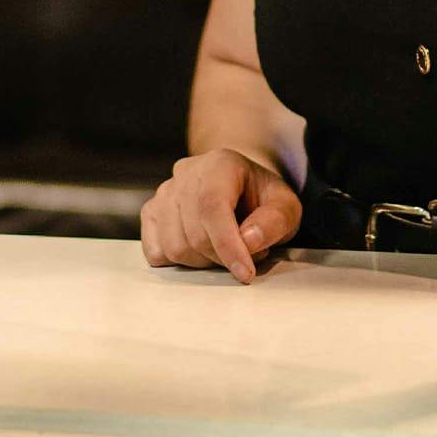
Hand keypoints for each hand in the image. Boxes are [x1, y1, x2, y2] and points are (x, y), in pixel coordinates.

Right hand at [139, 148, 302, 282]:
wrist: (239, 186)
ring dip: (203, 262)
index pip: (213, 206)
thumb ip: (275, 221)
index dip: (227, 244)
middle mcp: (186, 173)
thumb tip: (248, 241)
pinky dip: (180, 263)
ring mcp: (164, 192)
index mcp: (220, 164)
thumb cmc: (261, 197)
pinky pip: (156, 252)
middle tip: (246, 255)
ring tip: (224, 249)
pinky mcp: (151, 212)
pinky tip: (201, 250)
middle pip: (194, 233)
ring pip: (174, 247)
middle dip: (222, 257)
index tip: (245, 273)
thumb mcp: (285, 206)